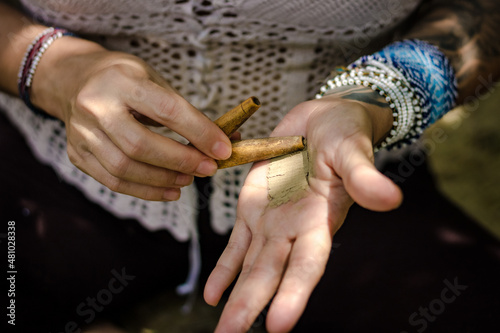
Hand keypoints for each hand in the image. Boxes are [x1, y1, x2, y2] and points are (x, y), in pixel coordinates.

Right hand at [30, 37, 231, 200]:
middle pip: (141, 145)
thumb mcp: (154, 80)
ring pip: (125, 167)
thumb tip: (226, 141)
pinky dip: (145, 191)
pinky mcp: (77, 154)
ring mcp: (81, 133)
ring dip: (164, 180)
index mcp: (120, 80)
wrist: (73, 79)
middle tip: (208, 169)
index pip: (166, 110)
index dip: (199, 132)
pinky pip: (113, 181)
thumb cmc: (123, 78)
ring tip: (189, 180)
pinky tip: (168, 191)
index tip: (223, 150)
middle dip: (181, 161)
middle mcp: (95, 106)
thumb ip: (186, 111)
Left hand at [204, 89, 402, 331]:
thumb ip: (364, 176)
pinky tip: (212, 296)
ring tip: (222, 329)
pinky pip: (236, 245)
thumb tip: (391, 199)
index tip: (278, 325)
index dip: (293, 293)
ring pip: (250, 266)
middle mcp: (294, 229)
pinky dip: (224, 270)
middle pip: (271, 274)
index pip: (307, 263)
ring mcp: (270, 222)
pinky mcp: (252, 209)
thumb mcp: (353, 150)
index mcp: (320, 219)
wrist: (322, 121)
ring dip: (235, 297)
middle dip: (251, 305)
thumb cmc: (344, 134)